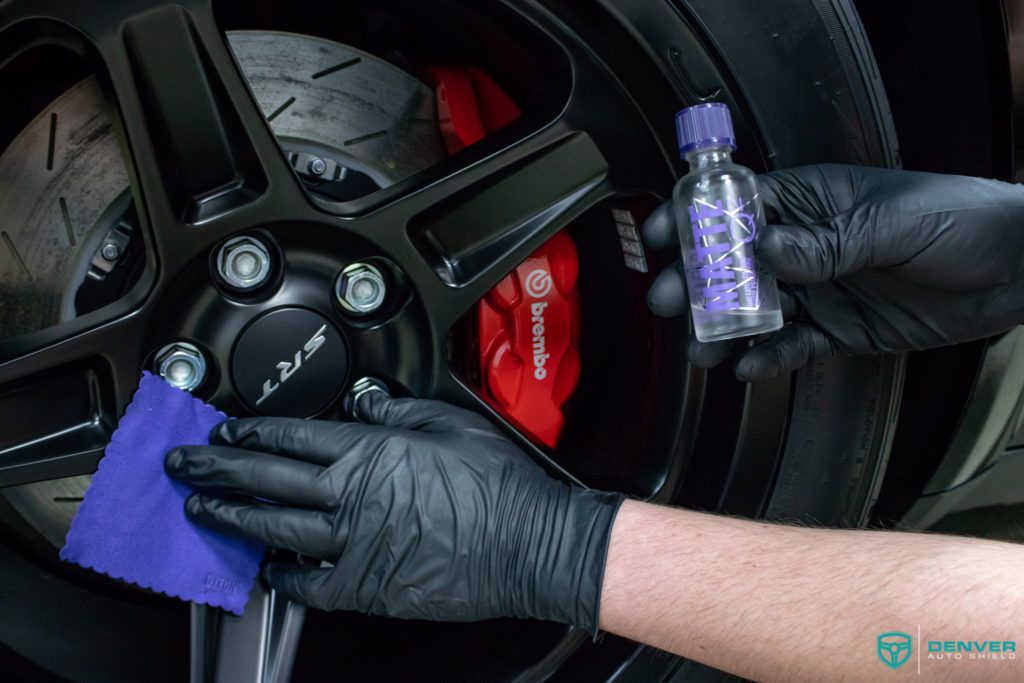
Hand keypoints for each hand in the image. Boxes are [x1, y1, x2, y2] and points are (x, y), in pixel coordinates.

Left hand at [164, 393, 621, 630]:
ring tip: (203, 510)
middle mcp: (351, 497)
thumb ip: (398, 412)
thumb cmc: (498, 485)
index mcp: (371, 452)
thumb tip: (364, 403)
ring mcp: (354, 545)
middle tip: (186, 466)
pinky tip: (266, 570)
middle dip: (219, 469)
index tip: (226, 432)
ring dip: (234, 517)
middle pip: (268, 479)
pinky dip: (282, 577)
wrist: (529, 545)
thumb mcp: (450, 425)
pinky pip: (309, 584)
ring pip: (276, 528)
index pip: (293, 437)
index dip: (251, 433)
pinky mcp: (367, 587)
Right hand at [645, 164, 1023, 380]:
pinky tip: (748, 367)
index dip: (697, 218)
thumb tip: (766, 248)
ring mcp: (820, 290)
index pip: (741, 205)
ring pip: (755, 311)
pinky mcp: (838, 331)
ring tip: (700, 348)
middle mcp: (807, 246)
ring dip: (723, 329)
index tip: (661, 234)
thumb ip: (827, 241)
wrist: (1017, 271)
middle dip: (697, 283)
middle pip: (735, 264)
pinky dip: (768, 358)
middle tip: (668, 301)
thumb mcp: (893, 222)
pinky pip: (792, 347)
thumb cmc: (962, 219)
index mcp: (814, 203)